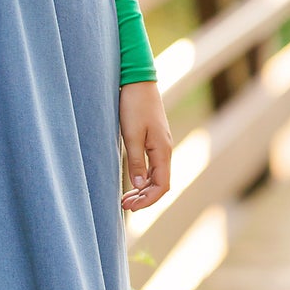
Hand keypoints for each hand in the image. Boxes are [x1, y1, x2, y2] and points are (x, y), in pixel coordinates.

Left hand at [119, 80, 171, 211]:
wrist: (137, 81)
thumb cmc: (133, 106)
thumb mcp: (131, 135)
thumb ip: (137, 161)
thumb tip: (140, 186)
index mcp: (162, 150)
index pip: (162, 186)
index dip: (149, 201)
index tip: (132, 208)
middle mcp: (165, 150)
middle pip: (160, 183)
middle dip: (144, 198)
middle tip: (124, 206)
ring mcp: (161, 144)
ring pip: (157, 175)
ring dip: (143, 189)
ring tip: (126, 198)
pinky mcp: (154, 139)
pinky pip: (153, 165)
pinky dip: (144, 177)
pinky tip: (132, 181)